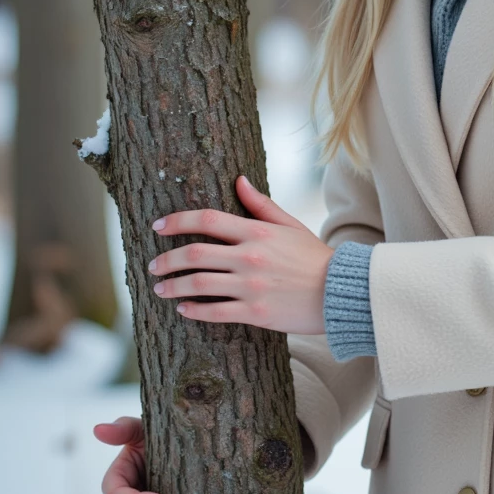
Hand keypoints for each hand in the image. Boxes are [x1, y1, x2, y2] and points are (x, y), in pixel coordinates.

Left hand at [147, 175, 330, 333]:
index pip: (207, 220)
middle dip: (167, 260)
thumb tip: (239, 180)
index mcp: (256, 232)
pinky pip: (214, 312)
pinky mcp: (254, 313)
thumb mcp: (290, 225)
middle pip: (194, 254)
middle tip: (153, 266)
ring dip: (173, 287)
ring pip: (198, 285)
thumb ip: (261, 204)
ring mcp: (250, 287)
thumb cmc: (314, 257)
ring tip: (160, 289)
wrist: (340, 292)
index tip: (158, 227)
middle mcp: (249, 257)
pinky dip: (193, 311)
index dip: (177, 221)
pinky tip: (184, 309)